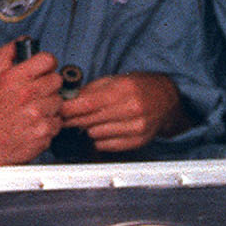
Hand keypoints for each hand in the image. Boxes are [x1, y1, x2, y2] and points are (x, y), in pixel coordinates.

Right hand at [0, 41, 62, 165]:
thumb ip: (7, 55)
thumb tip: (23, 40)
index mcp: (15, 78)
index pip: (48, 59)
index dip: (47, 64)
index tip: (43, 71)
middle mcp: (27, 94)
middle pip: (57, 80)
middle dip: (48, 86)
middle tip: (36, 94)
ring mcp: (37, 114)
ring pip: (59, 101)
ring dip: (50, 106)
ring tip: (33, 111)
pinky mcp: (44, 131)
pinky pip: (58, 121)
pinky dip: (50, 123)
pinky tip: (35, 124)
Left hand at [59, 72, 187, 152]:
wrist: (167, 99)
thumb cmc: (140, 87)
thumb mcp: (116, 79)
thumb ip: (91, 90)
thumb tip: (68, 100)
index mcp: (124, 90)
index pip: (88, 103)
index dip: (69, 109)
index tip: (58, 110)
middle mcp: (132, 109)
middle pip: (90, 120)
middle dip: (74, 119)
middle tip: (67, 117)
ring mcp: (136, 127)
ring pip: (95, 134)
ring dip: (89, 128)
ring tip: (93, 121)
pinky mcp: (138, 141)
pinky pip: (106, 145)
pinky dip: (100, 139)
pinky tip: (104, 129)